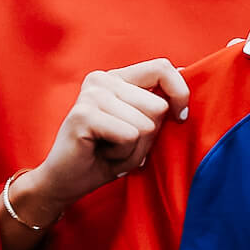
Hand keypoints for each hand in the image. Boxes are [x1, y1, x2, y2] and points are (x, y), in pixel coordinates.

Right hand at [14, 60, 190, 220]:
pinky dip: (123, 154)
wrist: (66, 182)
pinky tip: (102, 153)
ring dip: (134, 149)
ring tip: (111, 150)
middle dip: (149, 137)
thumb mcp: (142, 129)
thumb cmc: (107, 156)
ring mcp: (92, 94)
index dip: (180, 93)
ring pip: (146, 124)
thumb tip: (183, 71)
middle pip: (158, 105)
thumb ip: (158, 105)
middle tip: (122, 145)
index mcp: (118, 77)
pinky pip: (130, 136)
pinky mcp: (84, 114)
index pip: (163, 68)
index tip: (180, 118)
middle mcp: (103, 79)